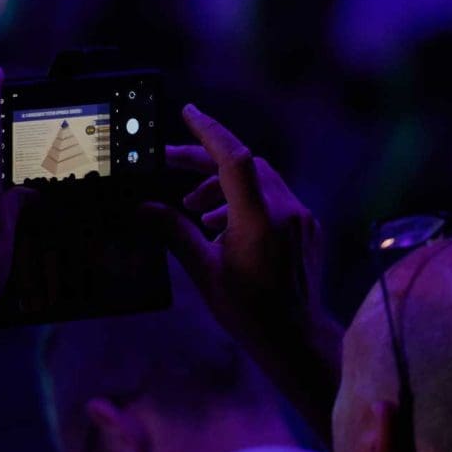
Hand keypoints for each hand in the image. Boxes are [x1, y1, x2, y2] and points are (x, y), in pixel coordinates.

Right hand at [153, 106, 343, 438]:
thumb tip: (143, 209)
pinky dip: (246, 202)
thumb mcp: (204, 272)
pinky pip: (275, 199)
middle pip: (244, 165)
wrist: (296, 338)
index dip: (209, 132)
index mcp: (258, 221)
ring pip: (259, 181)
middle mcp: (285, 212)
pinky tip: (223, 227)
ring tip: (193, 211)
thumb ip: (174, 233)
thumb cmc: (249, 312)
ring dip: (223, 186)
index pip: (234, 159)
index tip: (188, 113)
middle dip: (205, 163)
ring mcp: (301, 219)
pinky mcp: (308, 228)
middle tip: (171, 166)